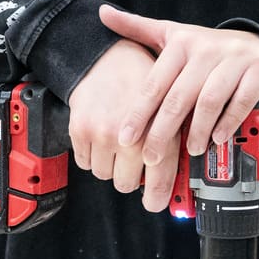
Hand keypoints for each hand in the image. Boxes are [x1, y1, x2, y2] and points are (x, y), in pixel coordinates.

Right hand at [63, 38, 160, 196]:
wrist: (107, 56)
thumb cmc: (140, 79)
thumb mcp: (169, 107)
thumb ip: (173, 140)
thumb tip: (177, 178)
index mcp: (158, 131)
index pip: (159, 180)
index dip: (157, 197)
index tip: (154, 203)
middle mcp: (132, 137)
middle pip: (126, 184)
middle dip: (129, 175)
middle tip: (130, 159)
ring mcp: (104, 135)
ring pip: (103, 175)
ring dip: (109, 164)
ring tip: (115, 143)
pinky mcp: (81, 131)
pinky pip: (84, 163)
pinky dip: (91, 154)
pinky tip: (99, 136)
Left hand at [99, 7, 258, 213]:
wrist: (257, 43)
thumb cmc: (205, 47)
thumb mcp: (172, 34)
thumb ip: (137, 27)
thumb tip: (101, 13)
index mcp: (181, 42)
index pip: (154, 83)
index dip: (138, 113)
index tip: (124, 138)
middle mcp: (206, 48)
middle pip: (179, 97)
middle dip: (162, 131)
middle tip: (151, 158)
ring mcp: (235, 59)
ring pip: (210, 100)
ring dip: (198, 130)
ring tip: (191, 150)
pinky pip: (242, 100)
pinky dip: (229, 122)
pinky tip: (218, 138)